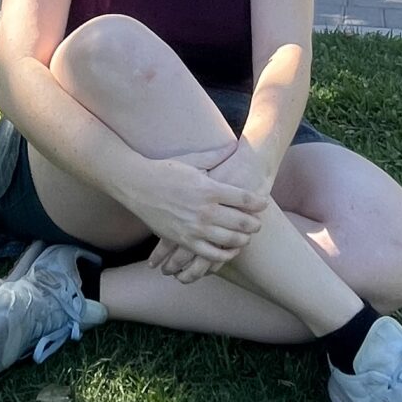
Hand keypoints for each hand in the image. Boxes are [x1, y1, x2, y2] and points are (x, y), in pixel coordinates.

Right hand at [125, 145, 267, 278]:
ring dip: (243, 240)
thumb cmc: (166, 170)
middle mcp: (205, 210)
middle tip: (258, 224)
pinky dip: (224, 255)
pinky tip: (230, 251)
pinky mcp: (184, 240)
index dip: (257, 202)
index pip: (244, 198)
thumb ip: (216, 156)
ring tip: (246, 237)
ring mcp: (194, 228)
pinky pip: (210, 255)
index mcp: (209, 189)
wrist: (137, 185)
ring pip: (229, 241)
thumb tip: (234, 145)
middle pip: (241, 222)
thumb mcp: (193, 161)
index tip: (263, 203)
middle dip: (254, 224)